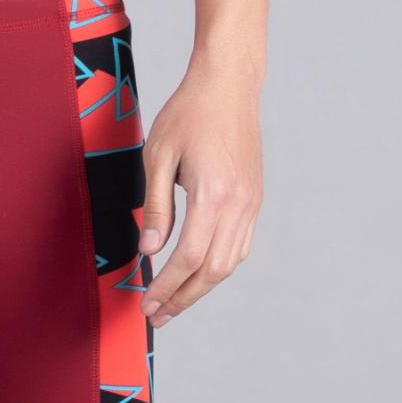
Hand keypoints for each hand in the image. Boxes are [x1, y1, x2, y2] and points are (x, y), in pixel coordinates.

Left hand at [136, 58, 261, 327]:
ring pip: (229, 263)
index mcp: (212, 194)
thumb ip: (155, 206)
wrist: (229, 86)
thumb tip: (149, 250)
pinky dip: (218, 267)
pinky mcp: (254, 199)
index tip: (146, 304)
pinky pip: (239, 246)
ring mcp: (251, 203)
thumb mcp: (158, 155)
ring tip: (174, 302)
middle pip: (211, 270)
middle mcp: (238, 204)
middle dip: (183, 298)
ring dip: (201, 288)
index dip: (166, 287)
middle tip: (157, 316)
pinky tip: (198, 274)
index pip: (187, 257)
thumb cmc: (189, 113)